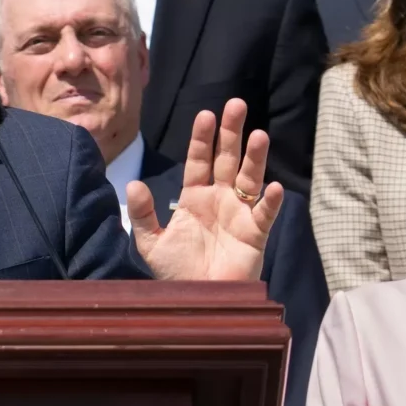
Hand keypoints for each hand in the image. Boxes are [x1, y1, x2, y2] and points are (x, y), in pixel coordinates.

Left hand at [127, 98, 282, 281]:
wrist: (197, 301)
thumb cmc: (176, 273)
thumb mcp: (151, 243)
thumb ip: (143, 214)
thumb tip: (133, 183)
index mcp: (195, 197)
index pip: (199, 160)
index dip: (202, 139)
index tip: (205, 114)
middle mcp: (220, 199)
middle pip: (228, 159)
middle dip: (231, 133)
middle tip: (236, 104)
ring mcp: (240, 214)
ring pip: (251, 179)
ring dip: (256, 158)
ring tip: (259, 135)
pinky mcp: (255, 235)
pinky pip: (264, 215)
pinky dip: (269, 202)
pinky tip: (273, 187)